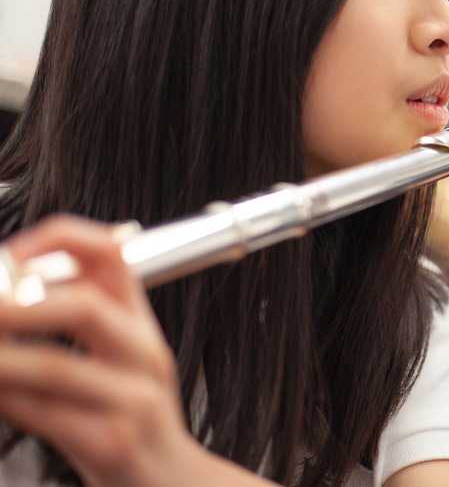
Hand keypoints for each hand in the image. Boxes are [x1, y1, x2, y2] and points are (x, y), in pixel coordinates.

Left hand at [0, 215, 217, 486]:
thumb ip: (82, 321)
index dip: (59, 241)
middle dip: (20, 302)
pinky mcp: (112, 444)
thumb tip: (16, 286)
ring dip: (1, 357)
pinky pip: (48, 416)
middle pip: (88, 306)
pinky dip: (7, 400)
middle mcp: (143, 356)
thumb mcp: (121, 362)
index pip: (113, 256)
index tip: (12, 252)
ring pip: (58, 367)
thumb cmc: (133, 422)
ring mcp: (133, 400)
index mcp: (141, 325)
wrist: (174, 482)